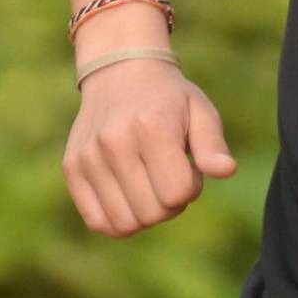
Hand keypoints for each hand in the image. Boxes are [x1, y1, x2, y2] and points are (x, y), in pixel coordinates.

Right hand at [62, 58, 237, 236]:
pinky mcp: (72, 168)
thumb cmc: (169, 99)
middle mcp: (114, 142)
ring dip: (145, 214)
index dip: (191, 188)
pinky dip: (118, 220)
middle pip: (152, 213)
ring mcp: (88, 156)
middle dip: (170, 204)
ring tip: (149, 185)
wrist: (120, 73)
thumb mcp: (200, 112)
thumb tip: (226, 171)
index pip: (177, 193)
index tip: (187, 166)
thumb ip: (213, 145)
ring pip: (125, 224)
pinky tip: (129, 196)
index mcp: (152, 126)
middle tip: (169, 177)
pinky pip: (98, 222)